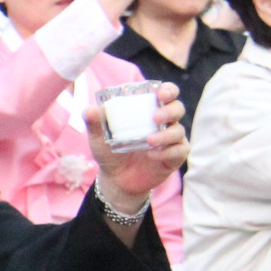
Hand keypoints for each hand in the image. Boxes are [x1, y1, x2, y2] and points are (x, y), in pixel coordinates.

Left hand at [86, 85, 187, 202]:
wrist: (115, 179)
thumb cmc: (109, 152)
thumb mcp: (98, 138)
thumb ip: (94, 123)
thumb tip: (91, 109)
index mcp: (148, 111)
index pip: (166, 94)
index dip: (168, 90)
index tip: (162, 94)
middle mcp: (163, 123)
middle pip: (178, 109)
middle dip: (169, 111)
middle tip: (155, 118)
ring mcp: (171, 140)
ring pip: (178, 131)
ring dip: (166, 135)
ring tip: (149, 140)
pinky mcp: (174, 157)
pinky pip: (179, 151)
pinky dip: (167, 152)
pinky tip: (152, 155)